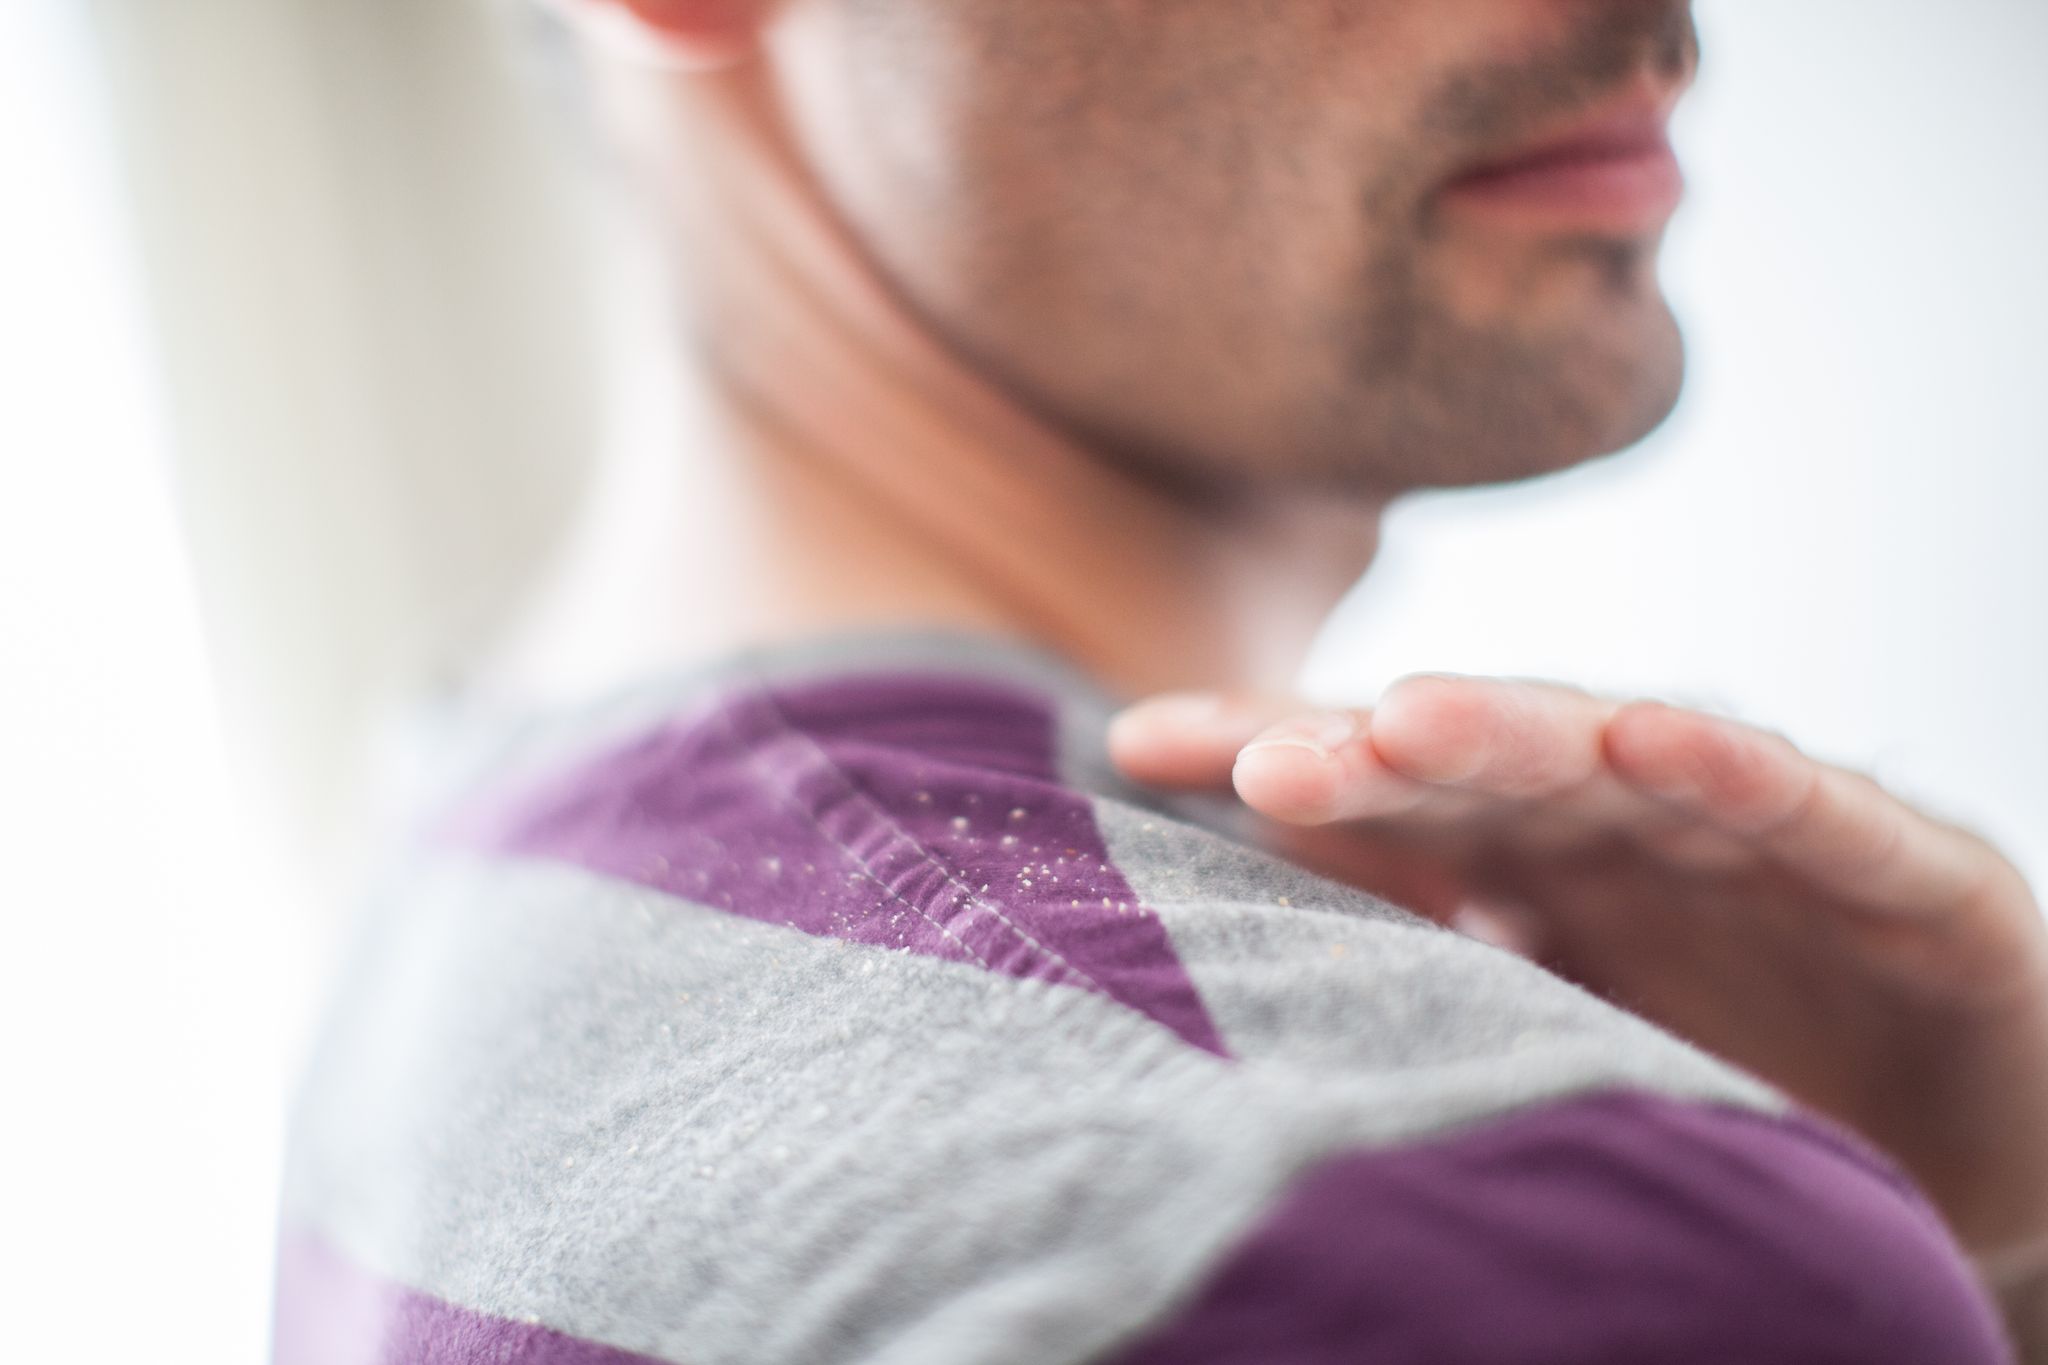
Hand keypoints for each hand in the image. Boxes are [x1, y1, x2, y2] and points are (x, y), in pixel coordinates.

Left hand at [1107, 674, 2047, 1254]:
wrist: (1959, 1137)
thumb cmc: (1731, 1067)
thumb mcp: (1546, 1022)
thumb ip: (1413, 953)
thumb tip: (1215, 931)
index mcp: (1533, 853)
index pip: (1382, 787)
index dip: (1265, 751)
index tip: (1135, 744)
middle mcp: (1628, 821)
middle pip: (1481, 760)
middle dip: (1368, 750)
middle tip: (1257, 761)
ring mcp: (1756, 834)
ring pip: (1624, 762)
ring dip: (1518, 733)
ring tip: (1408, 720)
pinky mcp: (1897, 872)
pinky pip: (1807, 812)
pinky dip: (1738, 773)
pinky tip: (1657, 739)